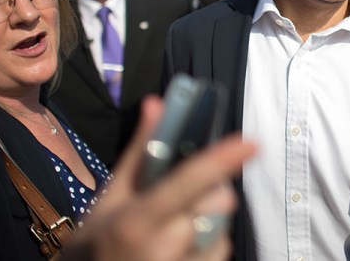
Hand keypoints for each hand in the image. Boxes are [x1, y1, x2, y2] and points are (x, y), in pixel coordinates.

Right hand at [62, 96, 255, 260]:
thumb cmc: (98, 242)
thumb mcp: (110, 199)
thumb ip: (140, 151)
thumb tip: (156, 103)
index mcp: (135, 219)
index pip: (186, 182)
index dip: (220, 161)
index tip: (251, 142)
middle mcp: (161, 247)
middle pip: (218, 203)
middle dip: (211, 193)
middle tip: (183, 199)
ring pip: (222, 229)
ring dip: (208, 222)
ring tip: (172, 230)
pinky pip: (219, 252)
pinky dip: (208, 245)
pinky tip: (180, 249)